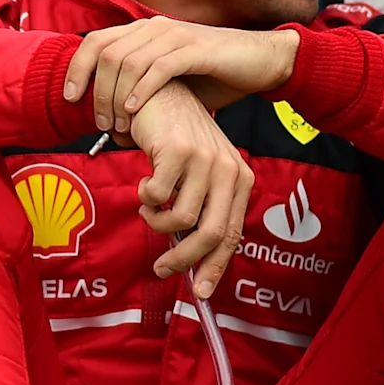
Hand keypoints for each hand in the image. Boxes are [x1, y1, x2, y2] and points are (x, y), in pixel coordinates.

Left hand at [62, 17, 298, 134]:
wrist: (260, 62)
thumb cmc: (213, 76)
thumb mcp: (169, 82)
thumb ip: (140, 89)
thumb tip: (111, 118)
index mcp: (144, 31)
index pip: (95, 41)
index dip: (77, 68)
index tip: (69, 98)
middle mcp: (155, 27)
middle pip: (106, 53)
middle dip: (96, 91)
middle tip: (99, 122)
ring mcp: (175, 35)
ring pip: (128, 62)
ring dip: (117, 96)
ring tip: (117, 124)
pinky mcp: (196, 49)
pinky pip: (159, 67)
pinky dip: (142, 90)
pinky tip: (135, 111)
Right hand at [122, 85, 253, 299]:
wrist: (158, 92)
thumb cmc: (175, 138)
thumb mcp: (198, 173)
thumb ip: (201, 208)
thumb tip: (192, 260)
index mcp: (239, 177)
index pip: (232, 233)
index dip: (215, 267)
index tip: (200, 292)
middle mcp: (229, 168)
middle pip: (211, 234)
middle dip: (183, 260)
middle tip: (161, 269)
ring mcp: (206, 158)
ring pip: (181, 219)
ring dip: (157, 222)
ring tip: (149, 208)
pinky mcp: (179, 150)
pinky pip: (157, 197)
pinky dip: (145, 198)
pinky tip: (144, 184)